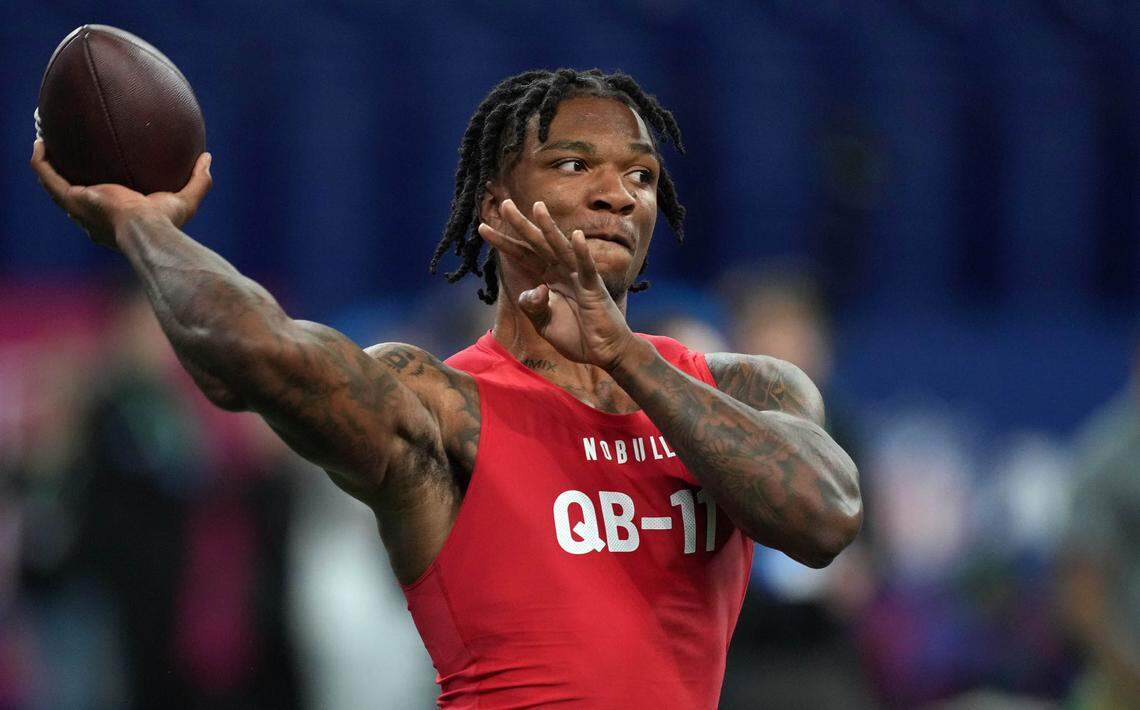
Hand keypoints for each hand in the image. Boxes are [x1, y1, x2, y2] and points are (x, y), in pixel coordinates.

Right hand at [30, 139, 211, 249]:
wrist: (146, 230)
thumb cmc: (166, 223)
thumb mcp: (187, 199)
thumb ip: (199, 180)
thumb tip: (207, 157)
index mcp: (114, 220)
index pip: (101, 207)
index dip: (95, 190)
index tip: (99, 172)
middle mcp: (91, 217)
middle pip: (72, 195)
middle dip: (66, 176)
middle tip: (66, 155)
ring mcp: (79, 208)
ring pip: (53, 185)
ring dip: (46, 164)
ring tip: (45, 143)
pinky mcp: (72, 198)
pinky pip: (47, 176)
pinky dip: (41, 160)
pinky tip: (41, 142)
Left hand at [477, 199, 637, 368]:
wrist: (605, 353)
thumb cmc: (578, 337)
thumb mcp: (545, 325)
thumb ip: (533, 307)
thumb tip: (533, 290)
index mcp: (549, 278)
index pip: (523, 256)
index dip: (504, 242)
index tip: (483, 228)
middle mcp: (562, 272)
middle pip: (537, 244)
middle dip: (521, 225)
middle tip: (504, 203)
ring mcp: (579, 278)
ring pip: (561, 248)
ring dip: (549, 228)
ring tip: (537, 207)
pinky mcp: (594, 289)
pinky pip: (586, 268)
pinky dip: (582, 252)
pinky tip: (575, 235)